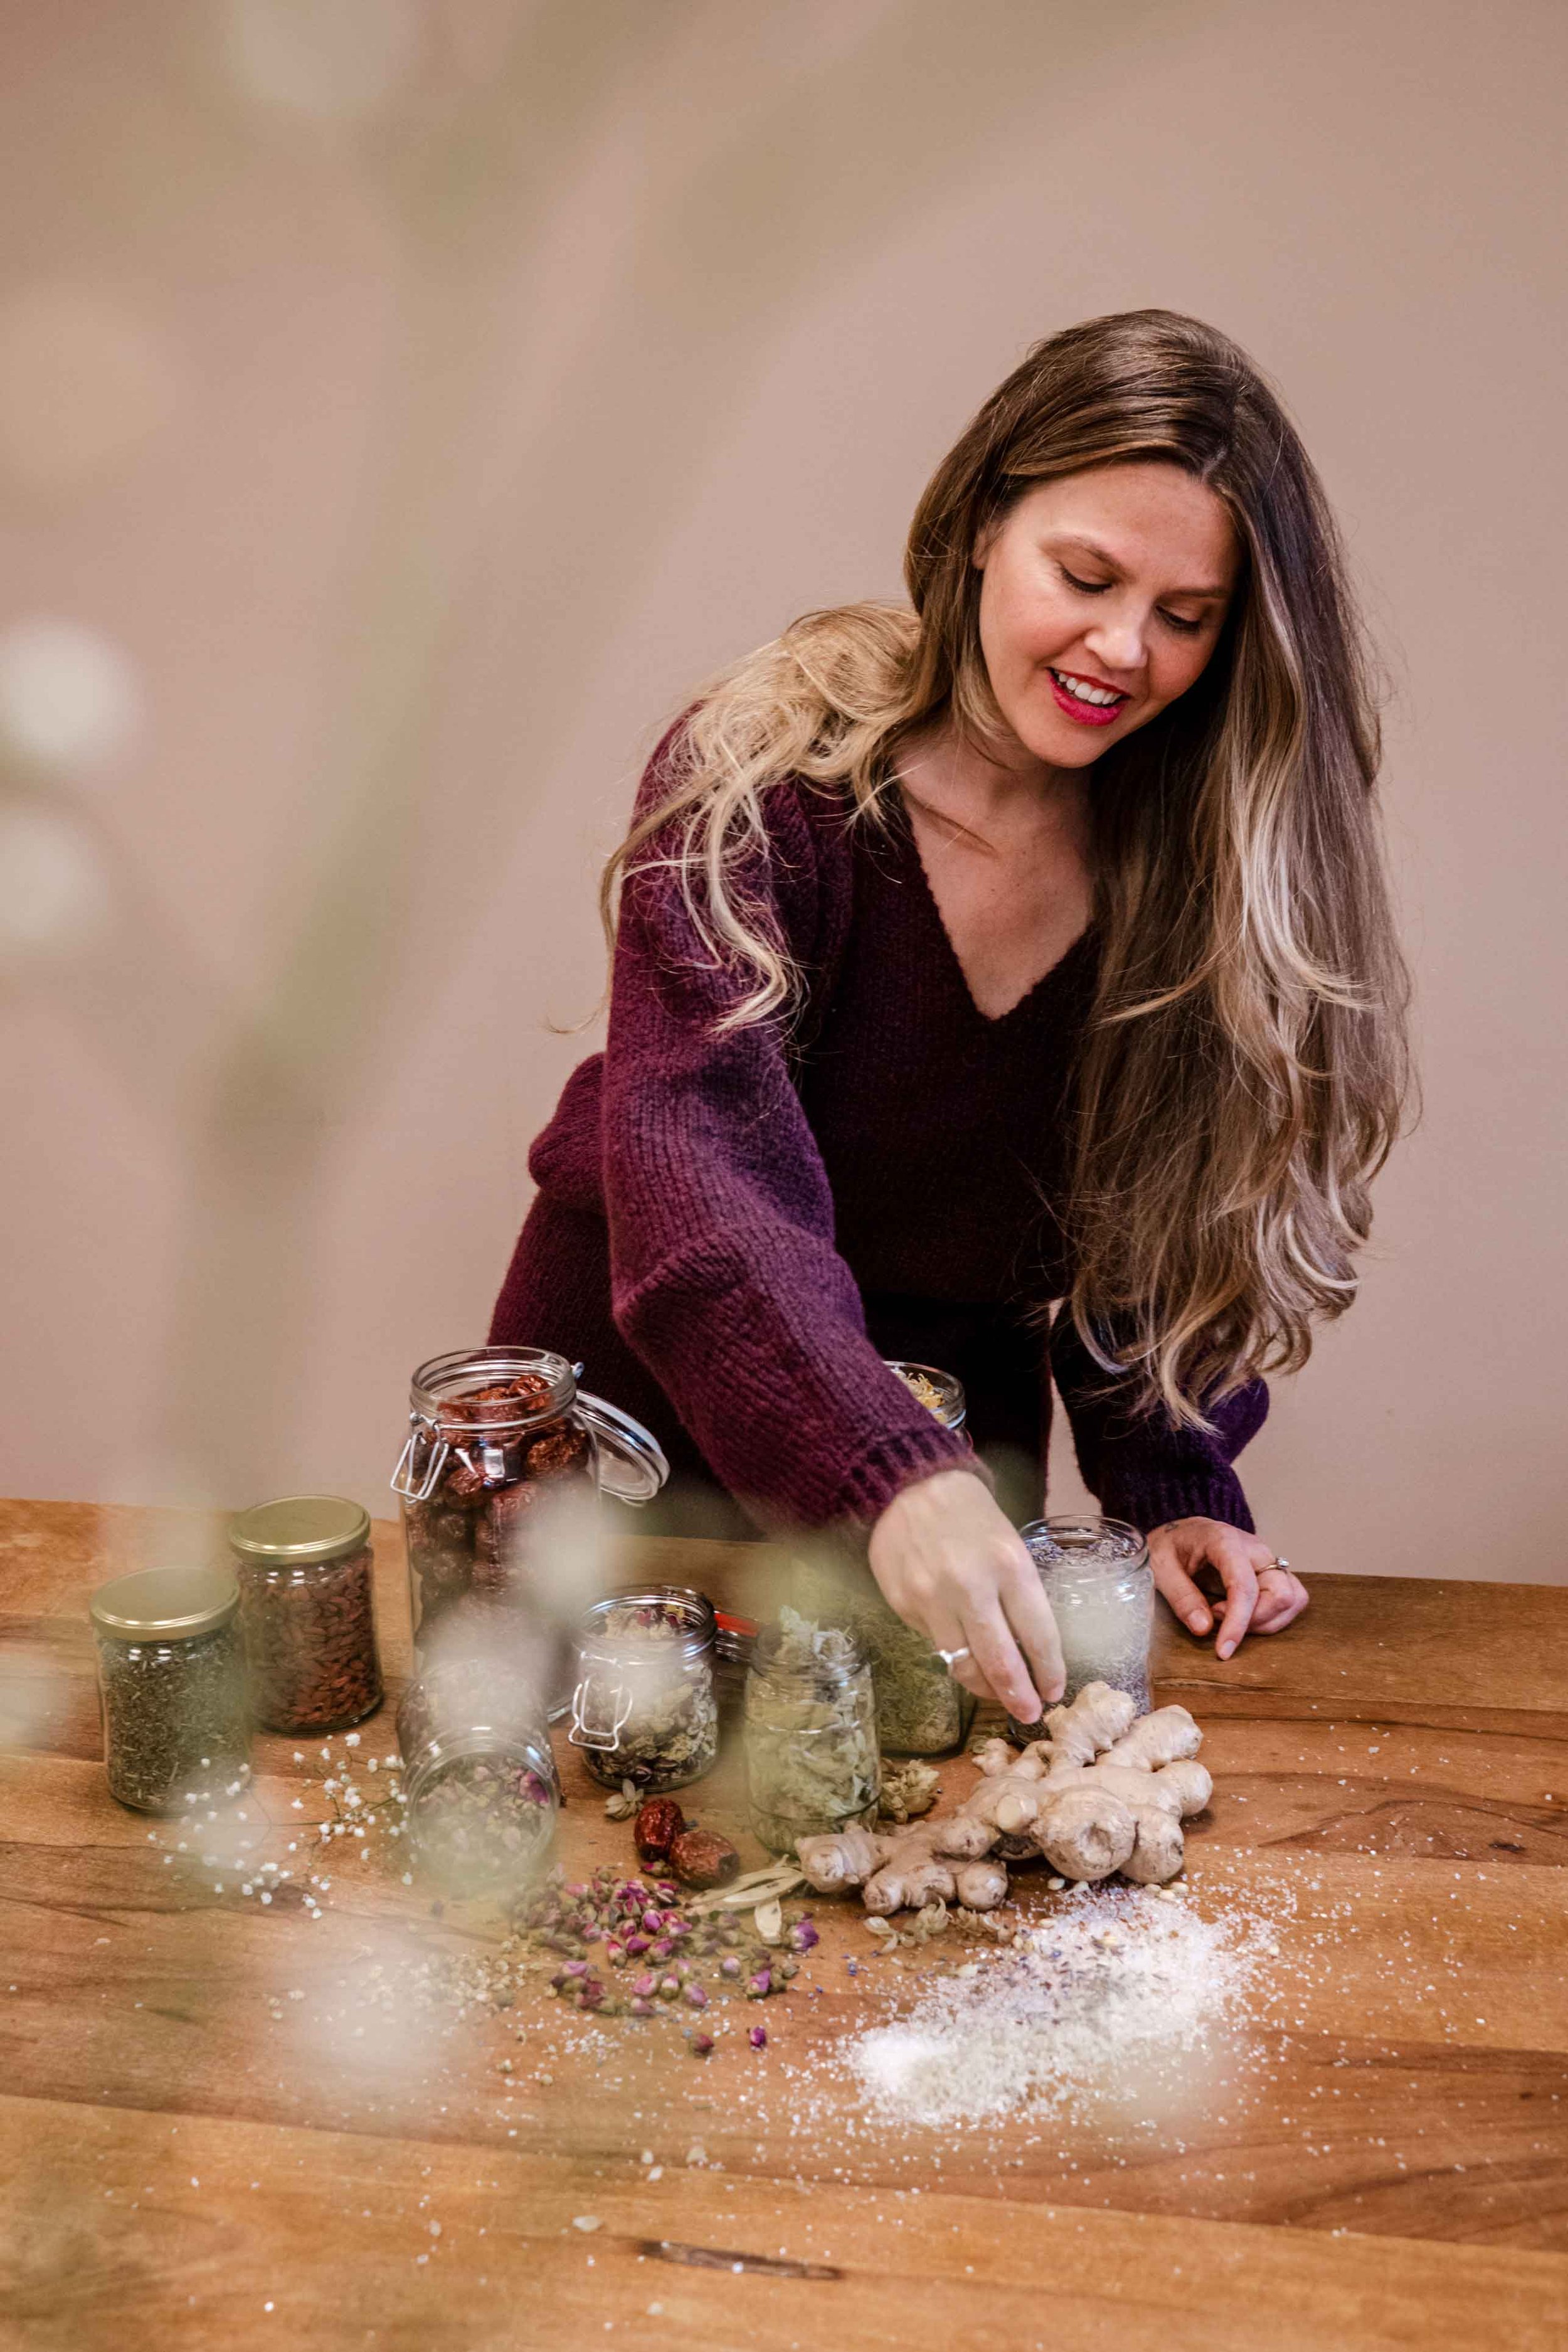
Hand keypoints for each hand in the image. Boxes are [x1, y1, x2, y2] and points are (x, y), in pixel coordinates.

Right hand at [867, 1468, 1064, 1720]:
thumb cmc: (969, 1515)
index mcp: (1009, 1564)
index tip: (1054, 1690)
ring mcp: (932, 1599)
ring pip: (963, 1664)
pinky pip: (935, 1645)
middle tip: (1029, 1714)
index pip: (1038, 1634)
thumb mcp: (1008, 1544)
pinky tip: (963, 1656)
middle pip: (1001, 1661)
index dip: (1050, 1671)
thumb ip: (1017, 1595)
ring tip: (997, 1695)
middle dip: (1019, 1696)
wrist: (907, 1487)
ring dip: (985, 1688)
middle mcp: (970, 1585)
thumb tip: (1028, 1653)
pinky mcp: (905, 1606)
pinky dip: (953, 1656)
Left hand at [1149, 1518, 1308, 1658]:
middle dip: (1255, 1621)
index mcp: (1225, 1541)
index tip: (1223, 1650)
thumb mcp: (1161, 1568)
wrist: (1180, 1530)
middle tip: (1218, 1617)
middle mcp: (1255, 1549)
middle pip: (1281, 1594)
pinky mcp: (1272, 1571)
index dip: (1238, 1622)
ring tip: (1230, 1618)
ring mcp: (1268, 1559)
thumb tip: (1204, 1629)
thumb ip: (1182, 1597)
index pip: (1245, 1587)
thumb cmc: (1169, 1546)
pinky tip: (1243, 1615)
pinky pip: (1291, 1599)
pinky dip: (1273, 1616)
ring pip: (1293, 1598)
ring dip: (1267, 1621)